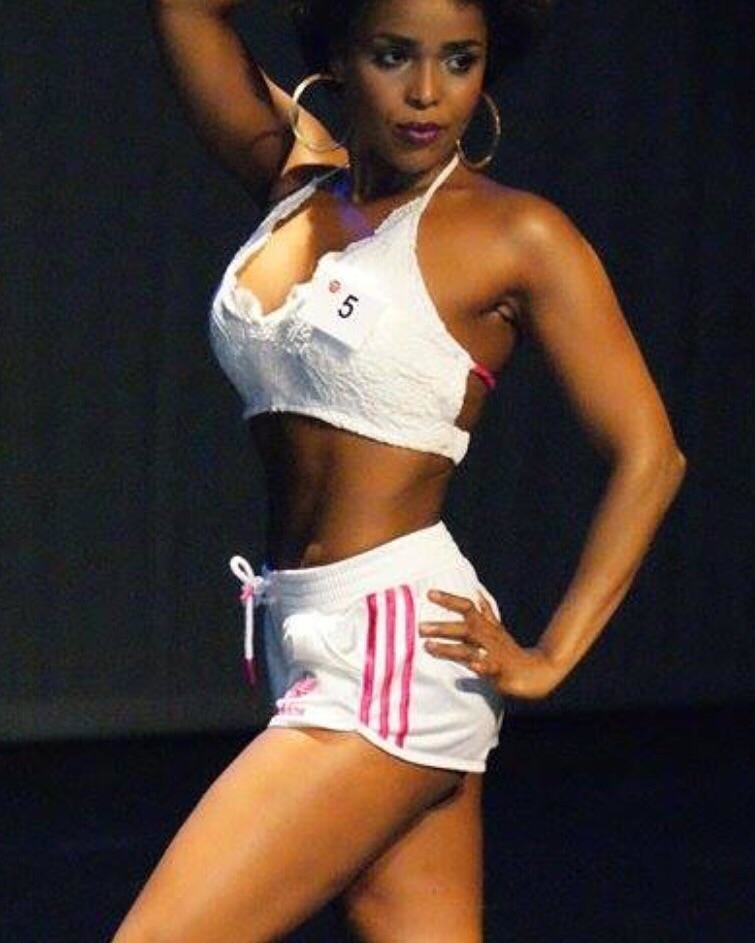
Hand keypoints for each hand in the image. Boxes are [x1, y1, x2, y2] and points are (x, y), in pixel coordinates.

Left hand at [418, 589, 561, 699]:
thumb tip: (477, 593)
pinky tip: (470, 665)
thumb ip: (485, 611)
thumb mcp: (496, 628)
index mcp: (486, 626)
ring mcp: (494, 653)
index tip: (429, 593)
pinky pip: (488, 666)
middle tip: (419, 627)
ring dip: (448, 647)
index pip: (467, 607)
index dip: (449, 599)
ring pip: (469, 648)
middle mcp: (488, 636)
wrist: (537, 671)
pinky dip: (478, 664)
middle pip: (465, 627)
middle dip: (442, 627)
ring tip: (428, 647)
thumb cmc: (509, 651)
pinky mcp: (500, 671)